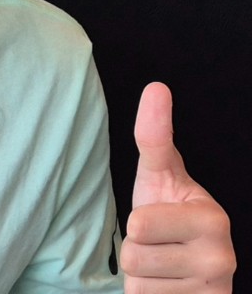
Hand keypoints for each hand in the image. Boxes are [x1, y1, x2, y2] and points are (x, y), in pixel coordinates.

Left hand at [121, 82, 235, 291]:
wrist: (184, 272)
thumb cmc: (164, 216)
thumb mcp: (157, 174)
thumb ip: (154, 135)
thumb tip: (157, 86)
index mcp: (212, 217)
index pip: (140, 224)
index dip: (138, 221)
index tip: (160, 214)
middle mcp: (223, 256)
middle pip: (135, 250)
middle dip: (136, 248)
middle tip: (156, 244)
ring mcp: (216, 289)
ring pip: (138, 281)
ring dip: (141, 276)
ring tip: (162, 266)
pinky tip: (167, 289)